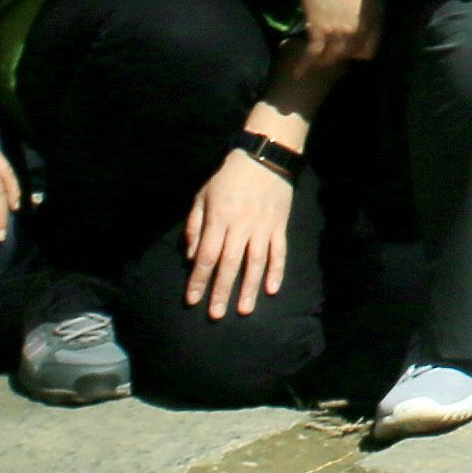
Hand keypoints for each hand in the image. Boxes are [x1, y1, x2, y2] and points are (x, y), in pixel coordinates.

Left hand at [182, 142, 299, 319]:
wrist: (264, 157)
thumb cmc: (228, 178)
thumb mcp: (202, 196)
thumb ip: (195, 226)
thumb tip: (193, 256)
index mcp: (219, 219)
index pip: (207, 256)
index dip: (199, 279)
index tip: (192, 299)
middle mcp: (240, 226)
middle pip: (229, 264)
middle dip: (221, 291)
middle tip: (216, 314)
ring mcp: (262, 227)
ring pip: (255, 262)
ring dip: (250, 288)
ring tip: (244, 310)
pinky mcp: (279, 226)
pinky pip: (279, 251)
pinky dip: (277, 271)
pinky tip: (272, 289)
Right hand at [283, 0, 378, 76]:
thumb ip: (368, 6)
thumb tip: (363, 19)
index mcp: (377, 14)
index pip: (371, 48)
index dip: (358, 50)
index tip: (347, 49)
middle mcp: (363, 26)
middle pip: (352, 55)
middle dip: (341, 56)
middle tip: (328, 55)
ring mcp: (343, 31)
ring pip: (333, 58)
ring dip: (322, 62)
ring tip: (313, 64)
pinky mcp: (321, 31)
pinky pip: (313, 56)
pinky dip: (304, 66)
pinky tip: (297, 72)